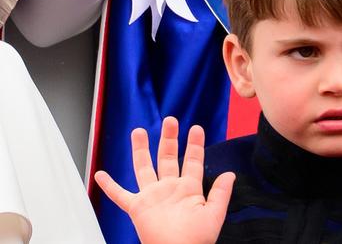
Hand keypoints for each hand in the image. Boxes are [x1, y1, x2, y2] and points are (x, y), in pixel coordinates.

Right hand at [95, 117, 233, 243]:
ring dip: (141, 150)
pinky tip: (100, 175)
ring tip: (138, 131)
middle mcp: (169, 189)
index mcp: (188, 190)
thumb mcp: (214, 215)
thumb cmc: (196, 241)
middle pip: (168, 157)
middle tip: (169, 120)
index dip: (195, 145)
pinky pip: (120, 196)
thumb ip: (221, 193)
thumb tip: (230, 173)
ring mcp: (152, 197)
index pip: (193, 161)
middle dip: (169, 138)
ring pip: (144, 168)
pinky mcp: (138, 209)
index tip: (196, 128)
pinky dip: (110, 186)